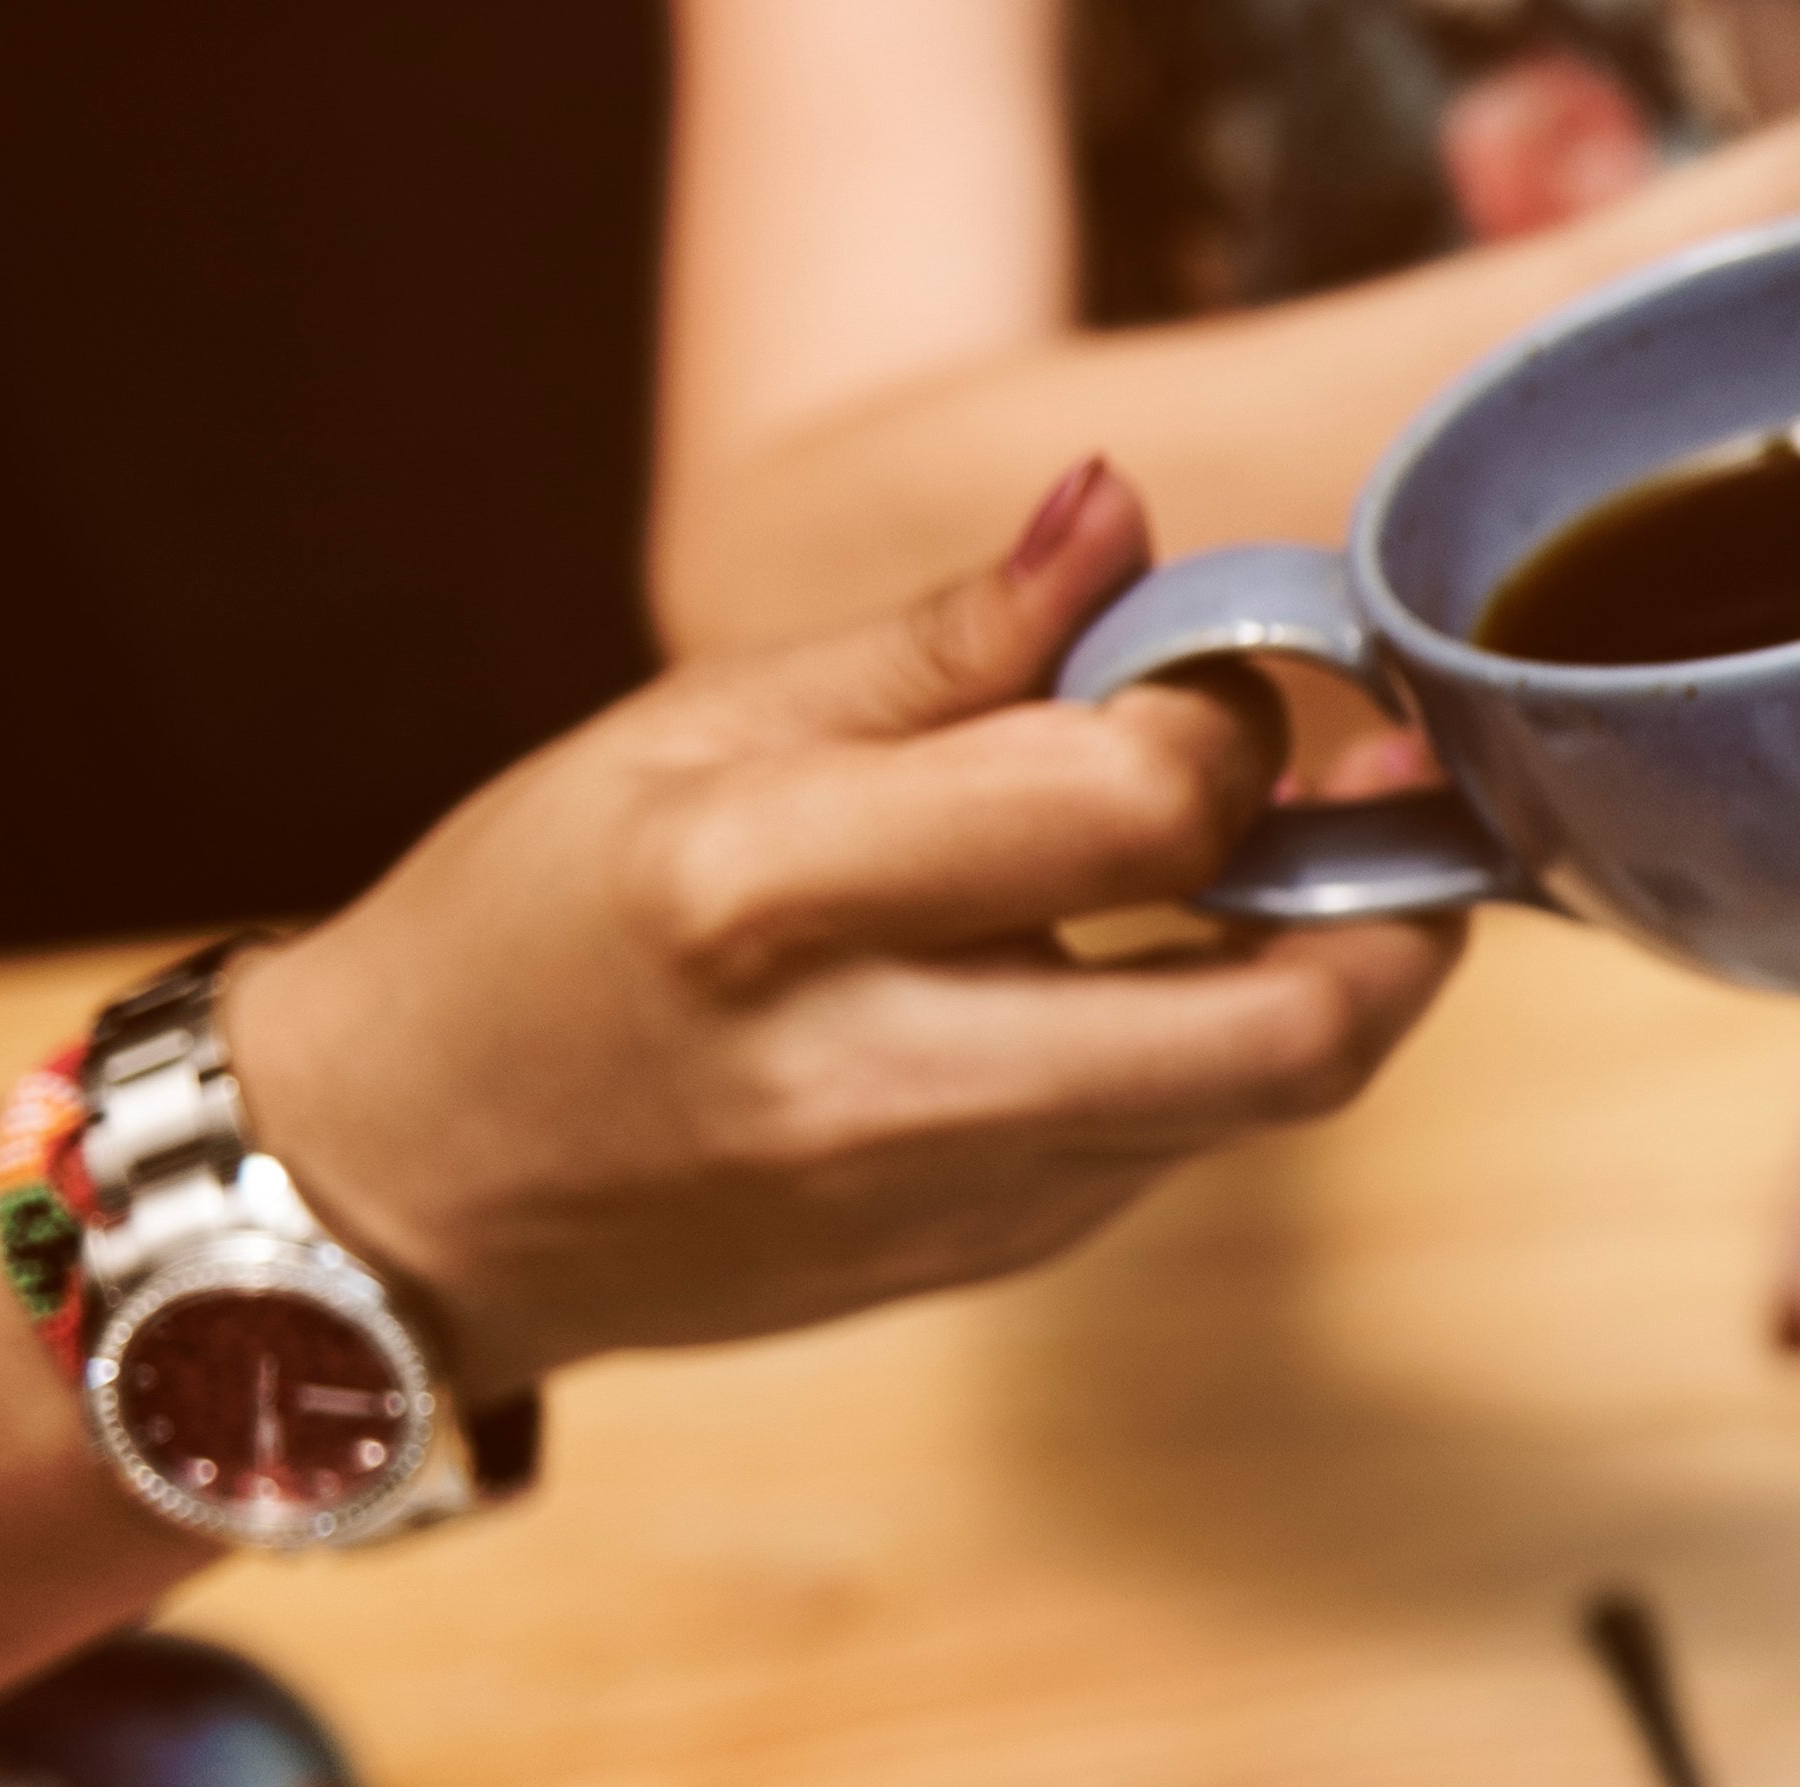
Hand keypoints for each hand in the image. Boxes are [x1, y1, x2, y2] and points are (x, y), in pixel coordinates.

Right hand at [224, 462, 1461, 1382]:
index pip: (1138, 804)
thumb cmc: (539, 924)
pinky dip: (1224, 1037)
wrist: (400, 1190)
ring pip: (1267, 1094)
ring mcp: (951, 1203)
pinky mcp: (993, 1264)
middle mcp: (876, 1076)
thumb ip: (945, 638)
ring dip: (1336, 965)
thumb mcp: (702, 726)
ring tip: (1298, 847)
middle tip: (1394, 792)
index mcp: (768, 895)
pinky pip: (1183, 1141)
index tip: (1217, 667)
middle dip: (1399, 900)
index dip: (1232, 716)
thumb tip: (1123, 510)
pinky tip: (1166, 950)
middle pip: (1289, 1026)